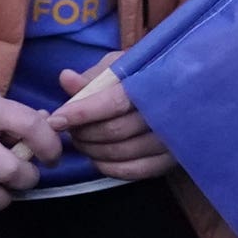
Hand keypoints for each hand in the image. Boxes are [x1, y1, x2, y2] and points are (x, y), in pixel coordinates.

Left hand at [51, 55, 173, 180]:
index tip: (56, 120)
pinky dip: (110, 168)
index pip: (113, 103)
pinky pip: (136, 171)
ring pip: (122, 153)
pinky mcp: (172, 160)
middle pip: (114, 131)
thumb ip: (92, 76)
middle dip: (84, 134)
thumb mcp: (119, 66)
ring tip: (81, 142)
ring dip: (93, 151)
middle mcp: (164, 113)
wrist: (181, 90)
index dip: (82, 113)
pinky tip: (97, 159)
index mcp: (151, 83)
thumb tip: (65, 78)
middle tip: (69, 129)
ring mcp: (171, 139)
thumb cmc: (142, 75)